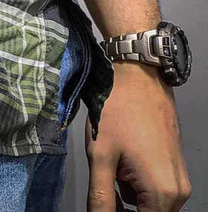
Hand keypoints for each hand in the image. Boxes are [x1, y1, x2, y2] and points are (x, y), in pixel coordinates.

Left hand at [85, 63, 189, 210]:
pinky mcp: (173, 166)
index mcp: (162, 193)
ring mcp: (178, 178)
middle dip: (120, 203)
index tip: (103, 202)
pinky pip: (152, 186)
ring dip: (126, 191)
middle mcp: (178, 190)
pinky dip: (133, 179)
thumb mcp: (100, 157)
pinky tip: (122, 157)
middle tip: (105, 178)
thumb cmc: (118, 110)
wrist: (137, 77)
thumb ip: (100, 197)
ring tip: (112, 161)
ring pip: (146, 202)